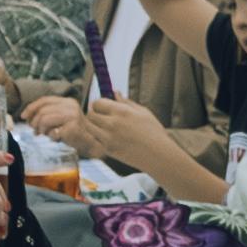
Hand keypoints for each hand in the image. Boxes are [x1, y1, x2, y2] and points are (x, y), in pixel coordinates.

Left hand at [38, 92, 188, 186]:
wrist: (158, 155)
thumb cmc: (154, 132)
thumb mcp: (143, 112)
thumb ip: (126, 102)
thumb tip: (115, 92)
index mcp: (122, 112)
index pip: (98, 102)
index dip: (99, 103)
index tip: (103, 106)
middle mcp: (112, 124)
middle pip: (90, 114)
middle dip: (93, 113)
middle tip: (100, 116)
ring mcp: (108, 138)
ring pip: (88, 127)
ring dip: (92, 125)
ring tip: (101, 126)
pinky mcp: (107, 150)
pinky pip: (94, 139)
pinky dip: (95, 136)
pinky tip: (104, 137)